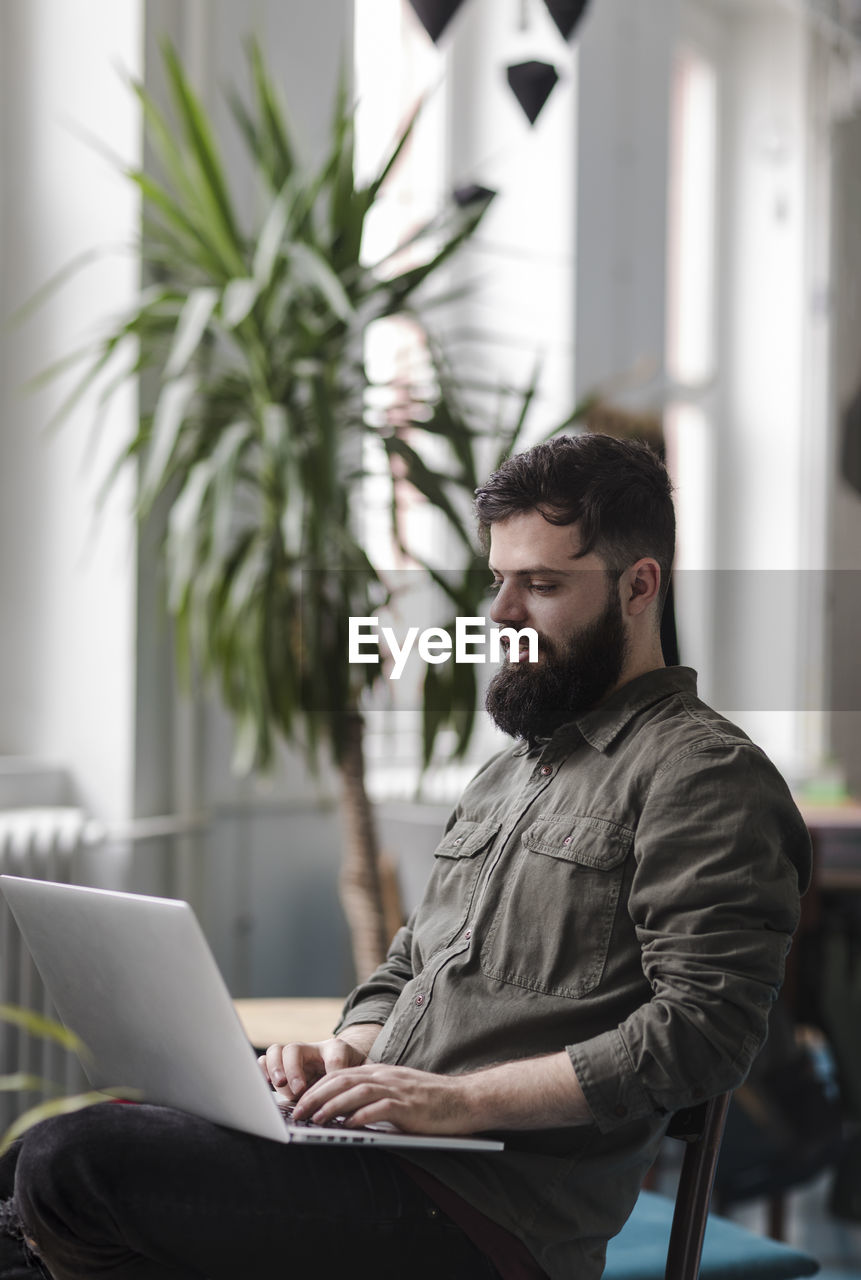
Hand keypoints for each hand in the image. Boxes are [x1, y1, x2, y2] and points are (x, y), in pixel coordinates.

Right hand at [258, 1035, 369, 1100]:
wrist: (345, 1063)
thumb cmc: (355, 1071)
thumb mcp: (365, 1073)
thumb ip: (365, 1081)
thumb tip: (360, 1099)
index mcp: (337, 1049)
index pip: (334, 1054)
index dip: (333, 1070)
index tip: (336, 1086)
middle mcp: (312, 1050)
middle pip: (296, 1049)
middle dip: (294, 1070)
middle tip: (298, 1089)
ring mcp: (295, 1058)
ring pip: (278, 1051)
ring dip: (275, 1068)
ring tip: (279, 1085)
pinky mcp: (282, 1067)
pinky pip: (265, 1061)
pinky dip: (262, 1070)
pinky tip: (266, 1084)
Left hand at [291, 1062, 470, 1133]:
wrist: (464, 1099)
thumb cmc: (430, 1100)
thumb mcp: (398, 1091)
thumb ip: (374, 1096)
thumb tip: (344, 1112)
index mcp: (381, 1072)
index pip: (341, 1075)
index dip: (317, 1087)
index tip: (299, 1101)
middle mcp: (386, 1076)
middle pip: (343, 1080)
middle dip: (316, 1095)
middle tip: (297, 1111)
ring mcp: (397, 1089)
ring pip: (357, 1092)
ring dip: (333, 1105)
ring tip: (315, 1119)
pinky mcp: (409, 1106)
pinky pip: (381, 1108)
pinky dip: (362, 1116)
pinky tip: (348, 1125)